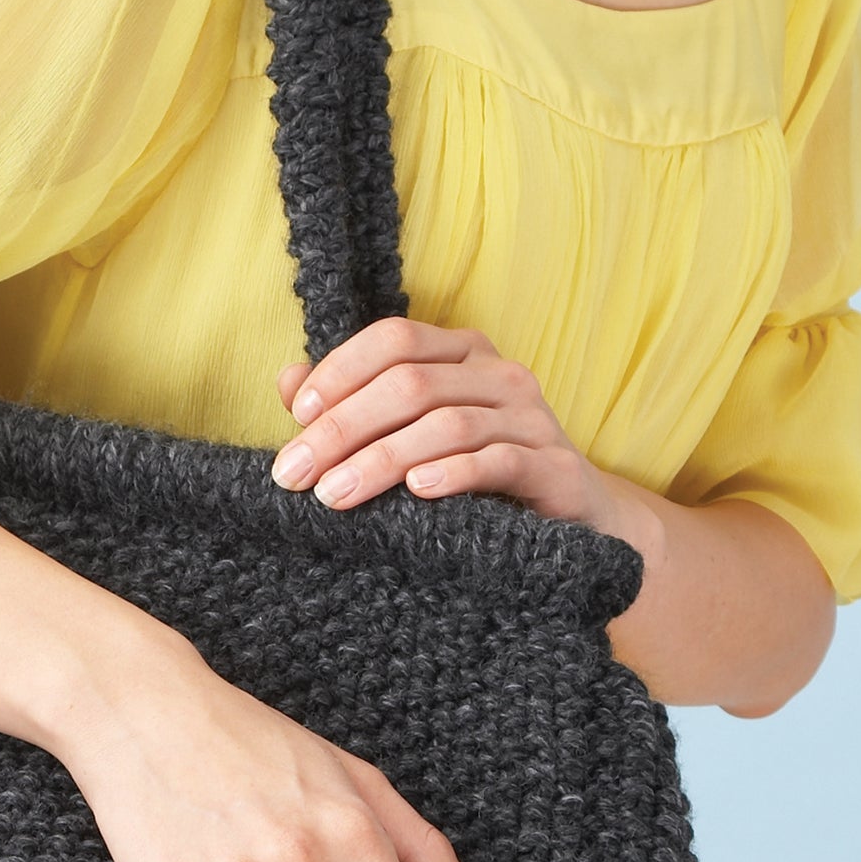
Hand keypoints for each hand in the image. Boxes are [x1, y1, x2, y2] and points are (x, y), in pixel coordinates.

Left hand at [273, 316, 616, 524]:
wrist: (573, 523)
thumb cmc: (476, 475)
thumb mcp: (409, 435)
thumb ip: (351, 406)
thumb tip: (287, 381)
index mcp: (462, 352)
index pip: (394, 338)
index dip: (340, 370)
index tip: (297, 417)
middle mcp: (500, 373)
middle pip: (410, 383)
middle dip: (343, 428)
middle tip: (297, 474)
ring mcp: (532, 417)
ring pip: (446, 423)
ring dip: (382, 459)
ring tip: (335, 494)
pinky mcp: (555, 466)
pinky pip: (498, 460)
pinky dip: (454, 473)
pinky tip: (416, 491)